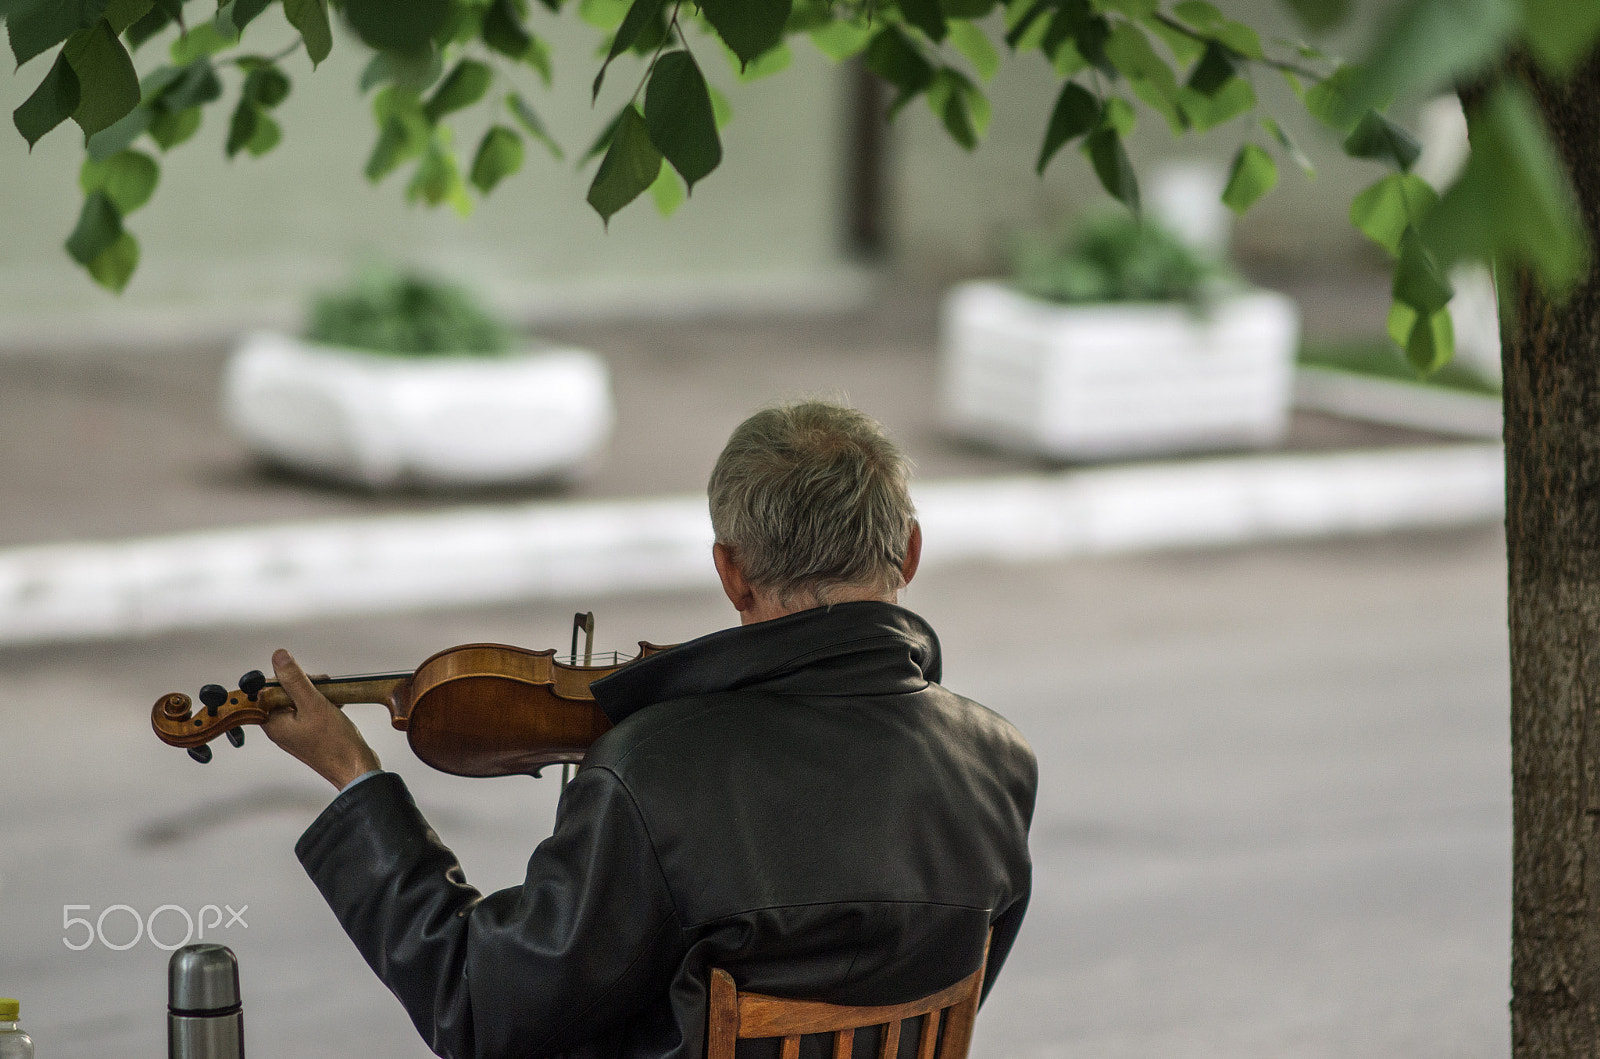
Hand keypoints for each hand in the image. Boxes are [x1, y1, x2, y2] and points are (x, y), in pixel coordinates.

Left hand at [261, 648, 381, 790]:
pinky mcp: (310, 733)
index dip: (286, 679)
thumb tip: (278, 657)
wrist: (356, 768)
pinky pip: (310, 710)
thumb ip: (294, 679)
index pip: (268, 689)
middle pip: (284, 693)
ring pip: (300, 700)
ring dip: (317, 693)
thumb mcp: (314, 704)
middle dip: (306, 685)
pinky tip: (335, 706)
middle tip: (323, 689)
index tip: (303, 679)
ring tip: (332, 699)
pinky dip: (323, 704)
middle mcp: (280, 727)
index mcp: (273, 722)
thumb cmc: (335, 743)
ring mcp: (295, 731)